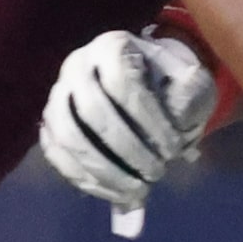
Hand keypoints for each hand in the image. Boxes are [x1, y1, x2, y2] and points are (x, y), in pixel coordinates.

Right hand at [38, 30, 216, 218]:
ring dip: (105, 171)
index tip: (174, 149)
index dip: (148, 120)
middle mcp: (76, 66)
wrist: (149, 85)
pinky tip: (117, 194)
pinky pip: (58, 157)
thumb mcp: (192, 81)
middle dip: (128, 150)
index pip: (121, 82)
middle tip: (157, 173)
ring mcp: (57, 97)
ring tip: (139, 190)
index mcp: (112, 47)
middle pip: (91, 111)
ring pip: (69, 137)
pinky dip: (87, 180)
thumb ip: (190, 94)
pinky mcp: (49, 127)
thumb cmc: (171, 83)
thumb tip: (176, 118)